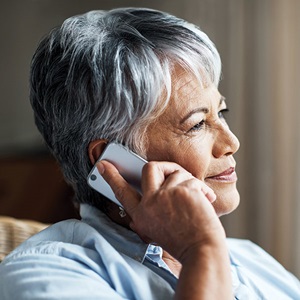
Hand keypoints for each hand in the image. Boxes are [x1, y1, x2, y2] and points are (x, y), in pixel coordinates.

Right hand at [97, 160, 224, 262]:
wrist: (202, 252)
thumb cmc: (183, 241)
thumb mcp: (155, 230)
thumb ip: (148, 213)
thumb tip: (146, 199)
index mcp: (141, 215)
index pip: (121, 192)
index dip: (111, 177)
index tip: (103, 164)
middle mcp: (150, 203)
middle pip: (149, 167)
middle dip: (165, 166)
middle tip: (175, 175)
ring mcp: (166, 195)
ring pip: (176, 172)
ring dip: (189, 182)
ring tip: (196, 197)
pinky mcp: (184, 191)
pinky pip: (193, 179)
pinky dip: (202, 189)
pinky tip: (206, 200)